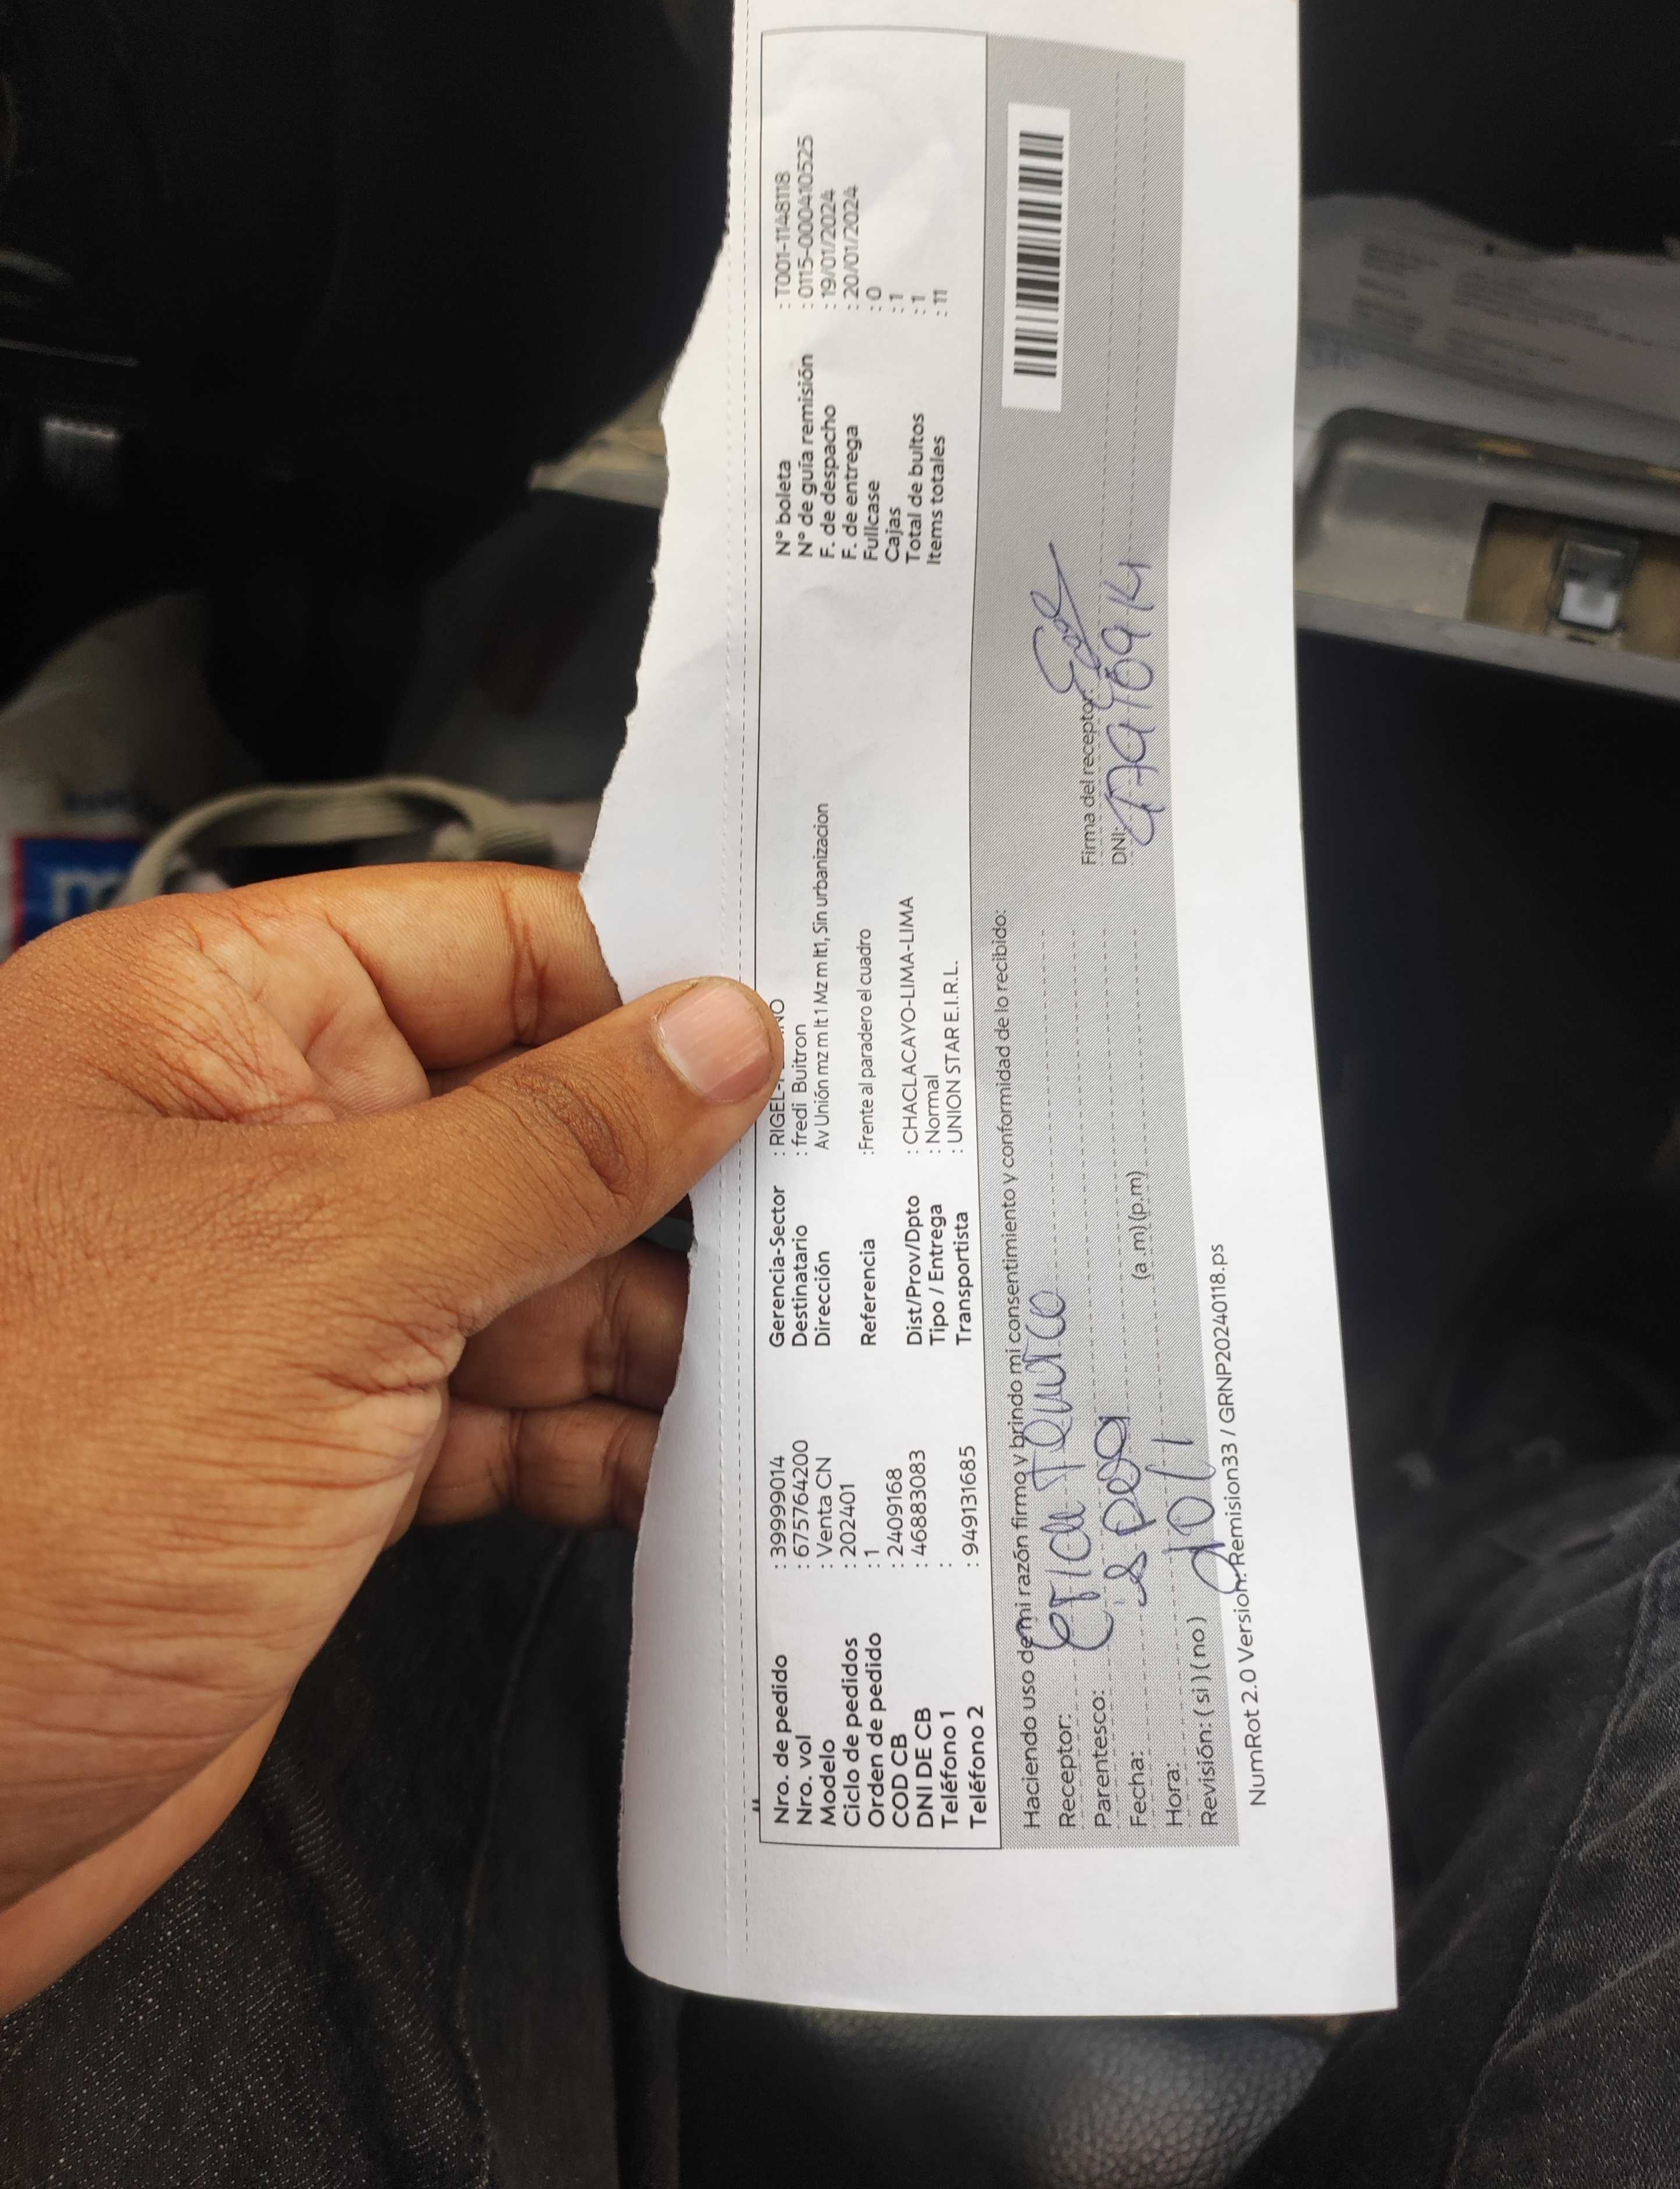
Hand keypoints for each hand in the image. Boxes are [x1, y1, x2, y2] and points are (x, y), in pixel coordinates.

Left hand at [0, 863, 779, 2010]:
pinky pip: (501, 1409)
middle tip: (839, 1207)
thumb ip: (549, 1145)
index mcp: (210, 1027)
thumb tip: (719, 1034)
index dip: (649, 985)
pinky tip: (686, 1458)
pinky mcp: (322, 1452)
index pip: (485, 944)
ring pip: (531, 1270)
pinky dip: (598, 1436)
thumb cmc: (20, 1493)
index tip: (803, 1037)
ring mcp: (294, 1307)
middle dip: (674, 1173)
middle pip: (527, 1112)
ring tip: (791, 1348)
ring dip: (656, 1321)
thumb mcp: (329, 1270)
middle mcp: (254, 1149)